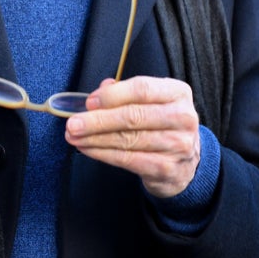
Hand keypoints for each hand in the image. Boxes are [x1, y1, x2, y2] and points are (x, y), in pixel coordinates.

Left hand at [65, 76, 199, 197]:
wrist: (185, 162)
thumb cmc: (161, 124)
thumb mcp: (151, 102)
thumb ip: (125, 93)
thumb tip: (98, 94)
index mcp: (178, 93)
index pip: (142, 89)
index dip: (112, 95)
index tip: (89, 102)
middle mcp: (182, 117)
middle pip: (133, 116)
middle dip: (97, 120)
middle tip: (73, 123)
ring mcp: (177, 145)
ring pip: (127, 140)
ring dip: (94, 139)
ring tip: (74, 137)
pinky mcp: (167, 168)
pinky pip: (127, 160)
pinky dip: (102, 154)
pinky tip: (87, 149)